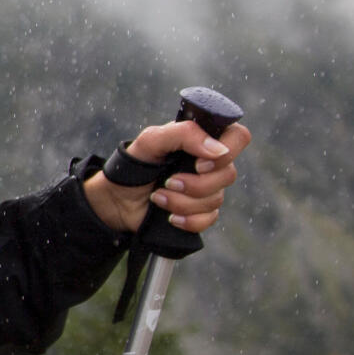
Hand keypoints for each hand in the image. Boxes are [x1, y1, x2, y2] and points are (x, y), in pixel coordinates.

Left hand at [83, 119, 251, 234]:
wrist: (116, 198)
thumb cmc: (134, 164)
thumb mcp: (151, 140)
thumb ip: (184, 134)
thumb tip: (218, 150)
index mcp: (202, 140)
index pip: (238, 137)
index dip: (227, 152)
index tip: (199, 163)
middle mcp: (209, 163)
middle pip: (229, 174)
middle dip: (195, 184)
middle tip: (168, 181)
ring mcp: (207, 188)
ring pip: (216, 199)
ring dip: (182, 201)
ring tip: (157, 196)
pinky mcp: (200, 211)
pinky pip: (209, 219)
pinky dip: (188, 220)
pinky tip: (170, 216)